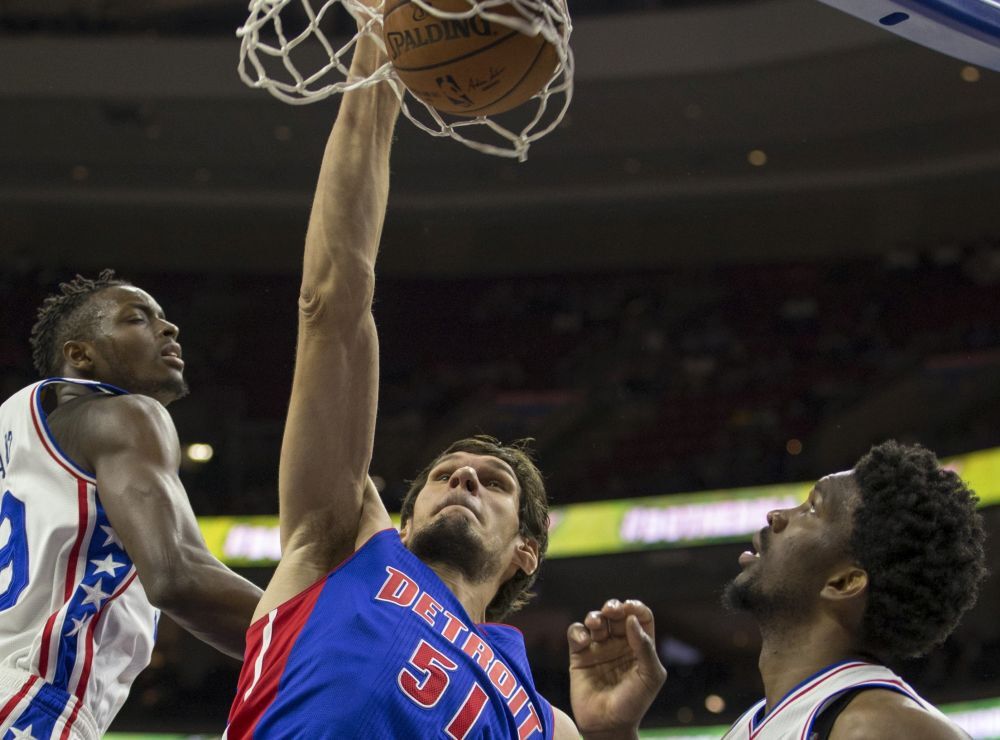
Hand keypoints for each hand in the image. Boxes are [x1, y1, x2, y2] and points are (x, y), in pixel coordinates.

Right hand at [567, 599, 665, 738]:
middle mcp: (619, 644)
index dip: (636, 608)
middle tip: (612, 611)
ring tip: (596, 624)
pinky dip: (578, 631)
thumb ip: (645, 647)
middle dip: (614, 607)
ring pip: (595, 619)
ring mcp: (598, 648)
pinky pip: (576, 633)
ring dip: (595, 616)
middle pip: (616, 614)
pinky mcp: (579, 655)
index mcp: (639, 646)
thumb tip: (632, 620)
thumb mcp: (650, 676)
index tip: (630, 609)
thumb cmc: (633, 703)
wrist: (607, 726)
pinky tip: (584, 641)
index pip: (640, 617)